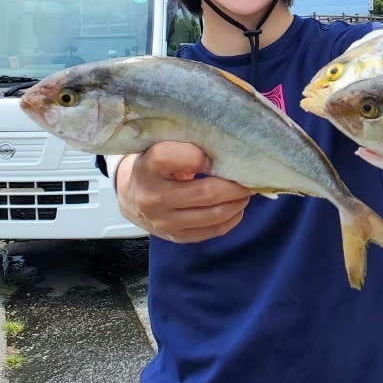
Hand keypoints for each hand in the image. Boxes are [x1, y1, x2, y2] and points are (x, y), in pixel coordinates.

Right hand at [115, 142, 253, 242]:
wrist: (130, 195)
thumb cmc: (154, 164)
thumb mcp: (161, 146)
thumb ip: (185, 145)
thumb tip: (227, 149)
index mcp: (147, 167)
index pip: (170, 158)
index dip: (198, 156)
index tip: (213, 156)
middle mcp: (153, 197)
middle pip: (205, 192)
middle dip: (235, 186)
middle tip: (251, 178)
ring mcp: (164, 222)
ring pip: (213, 215)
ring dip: (237, 203)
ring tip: (246, 192)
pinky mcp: (176, 237)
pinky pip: (213, 231)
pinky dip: (232, 218)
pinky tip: (237, 207)